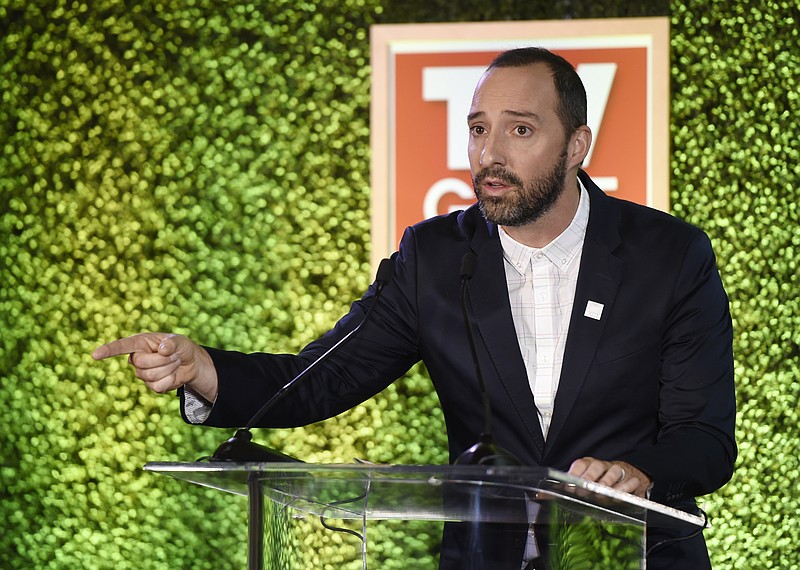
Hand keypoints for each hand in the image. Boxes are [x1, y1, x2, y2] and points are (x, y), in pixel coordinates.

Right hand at [92, 333, 217, 401]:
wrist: (190, 363)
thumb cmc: (180, 347)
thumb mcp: (179, 340)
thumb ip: (171, 343)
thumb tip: (162, 349)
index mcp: (140, 343)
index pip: (121, 347)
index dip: (108, 351)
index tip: (95, 355)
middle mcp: (137, 359)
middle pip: (141, 363)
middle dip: (163, 359)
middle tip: (174, 355)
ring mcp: (143, 374)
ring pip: (150, 376)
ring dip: (169, 368)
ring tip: (174, 363)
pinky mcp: (152, 386)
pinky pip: (158, 386)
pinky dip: (171, 380)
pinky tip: (173, 375)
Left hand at [568, 457, 651, 497]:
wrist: (625, 477)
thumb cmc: (599, 482)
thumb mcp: (581, 483)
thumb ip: (564, 489)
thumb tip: (543, 496)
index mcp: (588, 465)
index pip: (580, 464)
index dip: (574, 473)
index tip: (569, 486)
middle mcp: (602, 466)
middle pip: (596, 466)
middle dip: (590, 478)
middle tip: (585, 491)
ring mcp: (617, 471)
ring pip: (613, 471)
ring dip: (607, 482)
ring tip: (602, 494)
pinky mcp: (632, 479)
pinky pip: (631, 480)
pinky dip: (626, 487)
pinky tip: (620, 496)